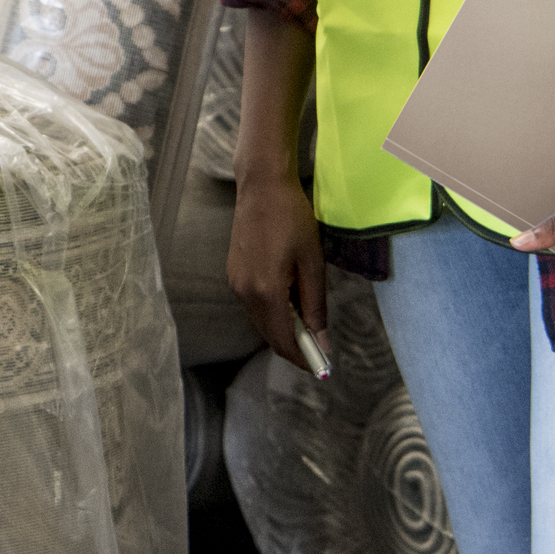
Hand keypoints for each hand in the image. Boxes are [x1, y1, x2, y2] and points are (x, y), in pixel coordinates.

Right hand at [229, 168, 330, 367]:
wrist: (262, 186)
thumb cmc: (293, 220)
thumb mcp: (312, 263)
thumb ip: (315, 306)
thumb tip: (322, 342)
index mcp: (265, 291)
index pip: (283, 339)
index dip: (302, 358)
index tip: (321, 367)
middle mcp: (244, 293)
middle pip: (268, 335)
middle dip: (293, 347)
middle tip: (319, 347)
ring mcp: (235, 283)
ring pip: (260, 321)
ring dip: (282, 330)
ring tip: (307, 323)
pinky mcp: (233, 274)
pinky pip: (253, 306)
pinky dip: (272, 314)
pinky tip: (289, 303)